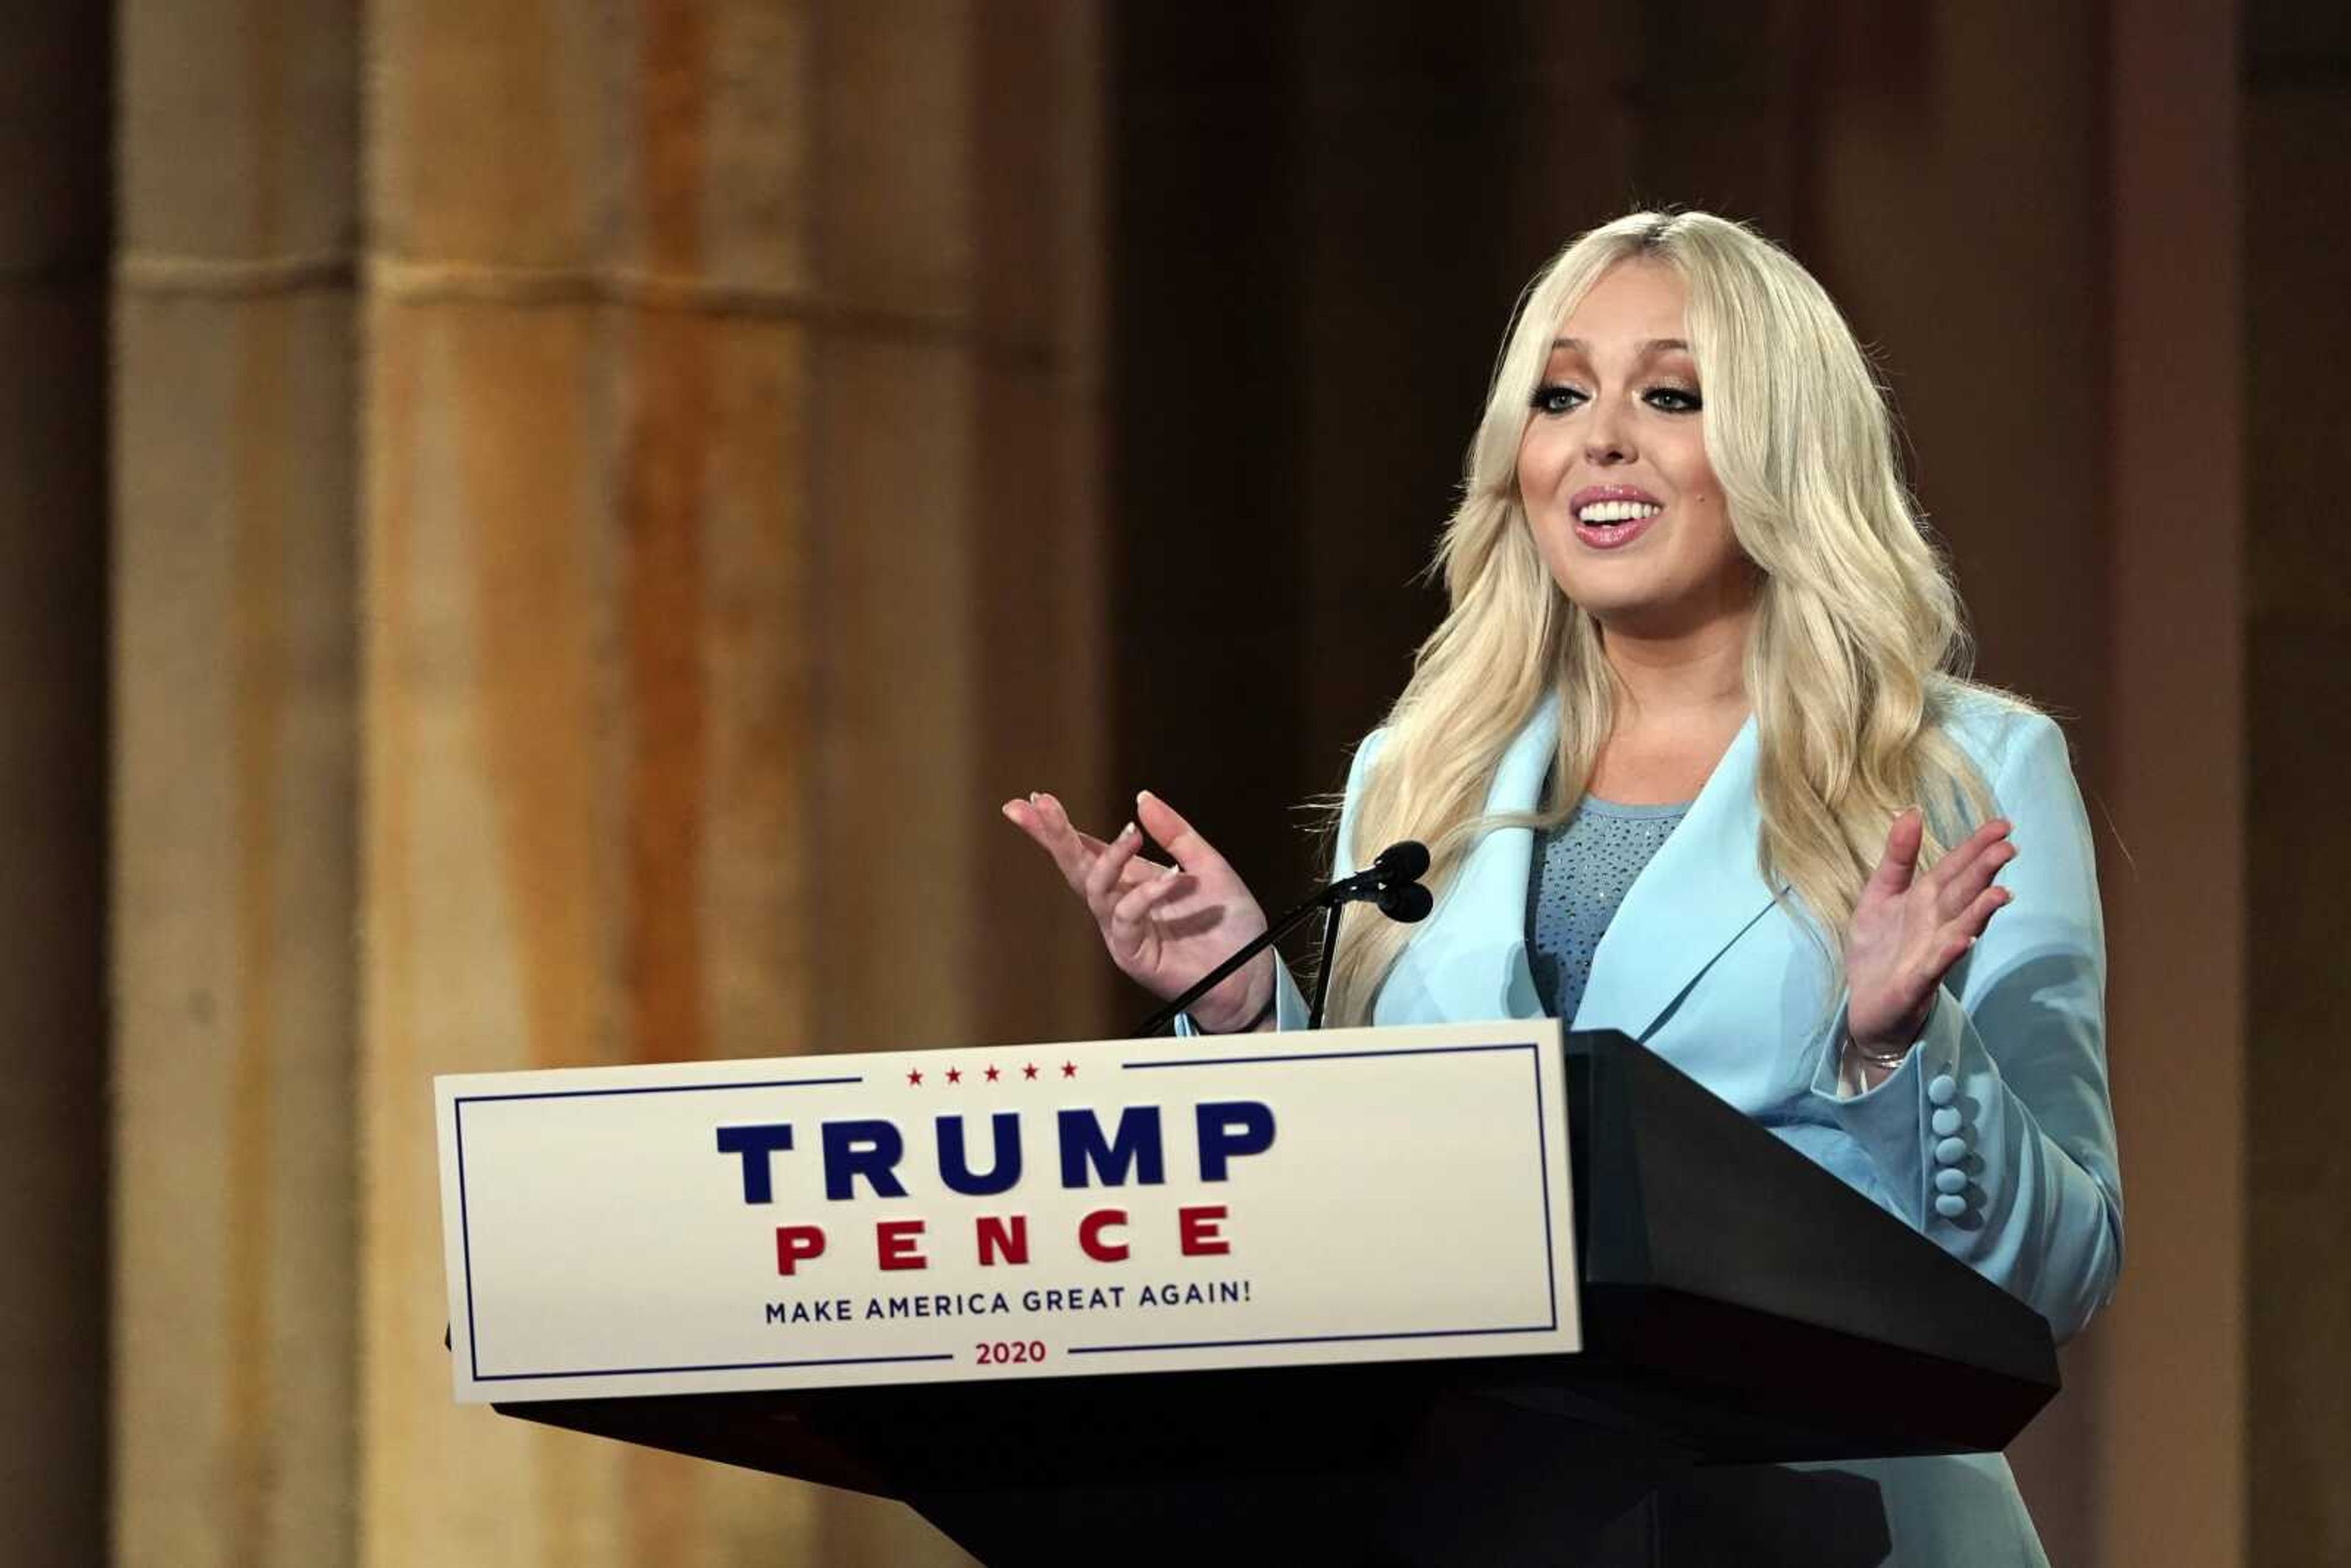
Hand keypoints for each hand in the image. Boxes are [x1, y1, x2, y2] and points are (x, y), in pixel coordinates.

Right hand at [1001, 789, 1274, 1032]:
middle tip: (1034, 805)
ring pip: (1096, 890)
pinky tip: (1168, 878)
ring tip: (1131, 834)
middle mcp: (1121, 902)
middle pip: (1076, 866)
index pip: (1088, 849)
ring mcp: (1124, 930)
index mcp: (1133, 879)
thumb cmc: (1229, 924)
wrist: (1250, 971)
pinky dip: (1144, 896)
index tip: (1035, 797)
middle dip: (1053, 835)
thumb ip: (1175, 833)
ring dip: (1109, 858)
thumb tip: (1142, 797)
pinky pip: (1126, 919)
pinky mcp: (1134, 954)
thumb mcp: (1207, 865)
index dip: (1060, 826)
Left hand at [1844, 809, 2016, 1052]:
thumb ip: (1898, 856)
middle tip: (2009, 847)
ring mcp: (1930, 953)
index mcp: (1926, 899)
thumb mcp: (1880, 894)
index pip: (1956, 867)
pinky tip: (1961, 940)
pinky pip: (1935, 966)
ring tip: (2000, 893)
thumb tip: (1911, 810)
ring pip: (1961, 928)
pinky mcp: (1916, 982)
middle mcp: (1936, 923)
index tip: (2003, 824)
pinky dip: (1948, 953)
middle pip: (1964, 893)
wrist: (1865, 1004)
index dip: (1976, 846)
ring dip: (1980, 912)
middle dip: (1985, 871)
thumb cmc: (1878, 947)